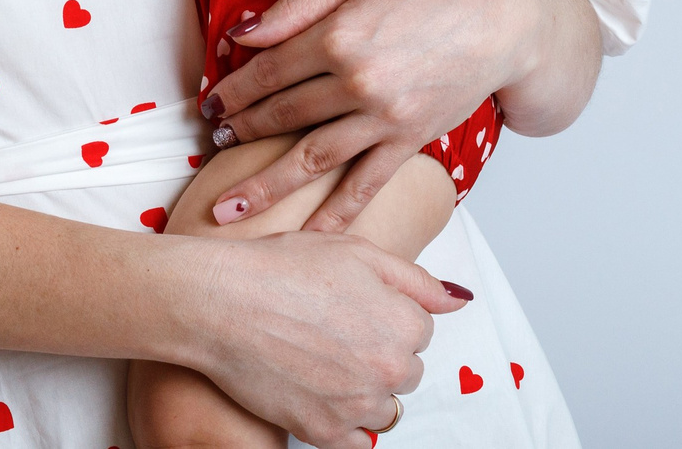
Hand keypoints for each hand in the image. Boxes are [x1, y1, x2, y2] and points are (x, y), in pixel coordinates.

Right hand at [171, 228, 464, 448]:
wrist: (220, 301)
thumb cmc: (282, 267)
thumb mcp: (356, 252)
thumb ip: (416, 280)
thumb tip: (460, 301)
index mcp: (403, 323)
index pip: (419, 330)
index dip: (384, 314)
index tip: (349, 306)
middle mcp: (389, 369)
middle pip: (405, 370)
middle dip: (379, 354)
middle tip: (332, 331)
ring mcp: (356, 405)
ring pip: (383, 408)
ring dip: (363, 391)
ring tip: (321, 360)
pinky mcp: (322, 432)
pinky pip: (356, 442)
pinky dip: (342, 424)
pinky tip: (317, 392)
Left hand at [198, 0, 569, 233]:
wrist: (499, 20)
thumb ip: (297, 8)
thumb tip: (243, 35)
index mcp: (337, 36)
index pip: (267, 71)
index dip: (232, 92)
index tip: (210, 107)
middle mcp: (356, 82)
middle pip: (282, 115)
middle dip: (241, 133)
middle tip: (214, 148)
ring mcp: (383, 118)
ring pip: (311, 158)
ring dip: (266, 185)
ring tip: (228, 208)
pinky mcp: (410, 142)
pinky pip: (364, 186)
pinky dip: (334, 215)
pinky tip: (304, 238)